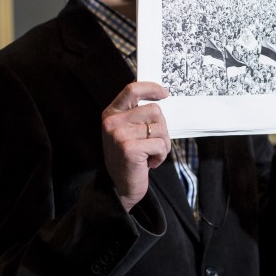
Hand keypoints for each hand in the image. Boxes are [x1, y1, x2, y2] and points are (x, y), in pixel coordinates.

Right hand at [101, 82, 170, 211]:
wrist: (119, 187)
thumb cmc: (128, 158)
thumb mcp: (127, 132)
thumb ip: (137, 116)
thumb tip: (161, 98)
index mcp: (111, 113)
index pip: (132, 90)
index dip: (151, 88)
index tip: (164, 93)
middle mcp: (113, 122)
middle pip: (154, 110)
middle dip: (162, 128)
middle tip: (154, 144)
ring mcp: (119, 135)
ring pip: (160, 128)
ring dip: (162, 144)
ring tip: (150, 154)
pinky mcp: (129, 148)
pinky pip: (160, 144)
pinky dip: (161, 155)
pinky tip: (149, 163)